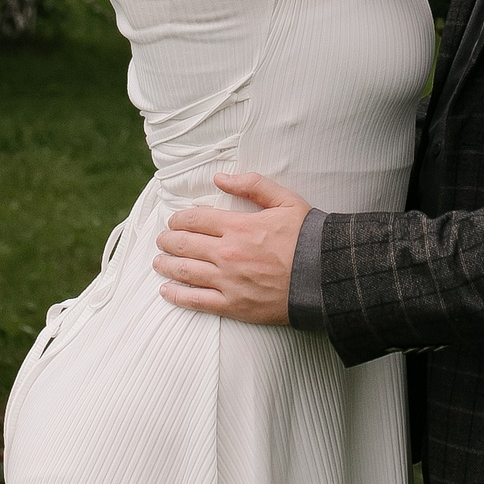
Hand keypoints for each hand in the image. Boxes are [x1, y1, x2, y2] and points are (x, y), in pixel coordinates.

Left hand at [153, 172, 311, 325]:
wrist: (325, 276)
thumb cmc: (307, 236)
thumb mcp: (285, 200)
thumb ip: (252, 185)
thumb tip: (220, 178)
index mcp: (238, 226)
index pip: (195, 219)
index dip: (179, 218)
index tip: (175, 221)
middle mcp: (228, 253)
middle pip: (184, 244)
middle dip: (168, 240)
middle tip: (163, 240)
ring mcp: (228, 281)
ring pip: (185, 272)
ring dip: (166, 265)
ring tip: (158, 262)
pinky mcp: (233, 305)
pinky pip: (196, 301)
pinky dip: (177, 296)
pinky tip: (166, 291)